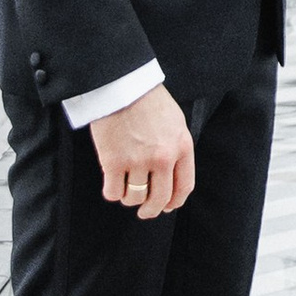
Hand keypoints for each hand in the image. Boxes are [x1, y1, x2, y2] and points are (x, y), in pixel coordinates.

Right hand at [91, 84, 194, 218]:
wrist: (121, 83)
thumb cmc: (147, 99)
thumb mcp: (175, 122)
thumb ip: (176, 148)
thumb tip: (172, 175)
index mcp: (182, 147)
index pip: (184, 187)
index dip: (174, 202)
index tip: (166, 207)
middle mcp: (163, 158)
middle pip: (160, 199)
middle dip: (151, 210)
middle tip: (144, 212)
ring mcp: (138, 161)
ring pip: (135, 198)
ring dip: (130, 198)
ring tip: (126, 190)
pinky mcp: (113, 162)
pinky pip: (113, 192)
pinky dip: (112, 192)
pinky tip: (112, 184)